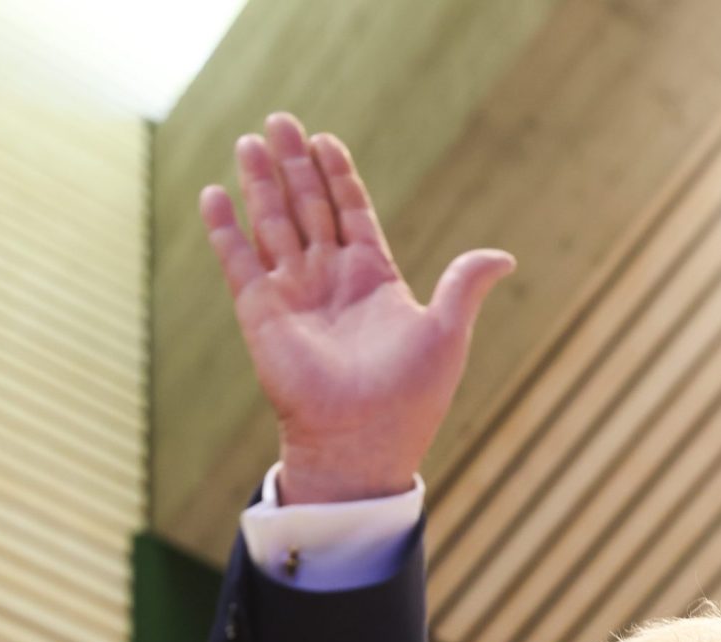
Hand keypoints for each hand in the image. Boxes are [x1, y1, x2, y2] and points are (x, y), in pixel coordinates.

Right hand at [198, 111, 515, 502]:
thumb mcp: (446, 333)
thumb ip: (464, 286)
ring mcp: (293, 294)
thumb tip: (506, 257)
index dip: (339, 176)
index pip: (351, 212)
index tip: (327, 140)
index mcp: (373, 278)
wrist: (363, 442)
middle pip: (308, 206)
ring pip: (273, 224)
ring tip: (249, 140)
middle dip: (295, 163)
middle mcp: (329, 280)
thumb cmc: (410, 397)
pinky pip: (238, 261)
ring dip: (260, 183)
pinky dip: (224, 228)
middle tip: (280, 120)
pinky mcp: (260, 312)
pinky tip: (214, 193)